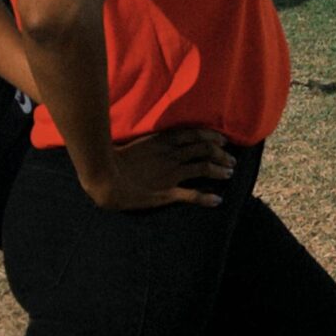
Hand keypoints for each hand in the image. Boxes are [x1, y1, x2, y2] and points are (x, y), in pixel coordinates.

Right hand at [86, 126, 236, 209]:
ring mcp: (171, 174)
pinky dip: (206, 198)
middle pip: (204, 149)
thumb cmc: (116, 159)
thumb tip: (161, 139)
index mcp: (164, 142)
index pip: (194, 134)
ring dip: (219, 170)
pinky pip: (192, 195)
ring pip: (203, 168)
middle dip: (221, 153)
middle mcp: (172, 156)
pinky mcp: (167, 193)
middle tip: (231, 158)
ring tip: (229, 172)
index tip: (222, 139)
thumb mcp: (138, 143)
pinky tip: (217, 200)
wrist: (105, 176)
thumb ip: (153, 141)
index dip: (211, 136)